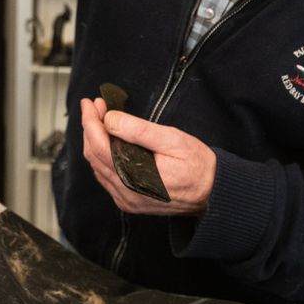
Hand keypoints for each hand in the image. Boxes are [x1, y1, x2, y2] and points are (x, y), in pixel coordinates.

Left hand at [80, 97, 216, 215]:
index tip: (90, 103)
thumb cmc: (198, 166)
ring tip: (102, 118)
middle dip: (91, 127)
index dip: (90, 121)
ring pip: (97, 167)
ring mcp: (126, 199)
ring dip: (95, 140)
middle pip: (94, 156)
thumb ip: (139, 130)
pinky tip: (108, 141)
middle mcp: (126, 192)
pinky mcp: (130, 201)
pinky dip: (102, 156)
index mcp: (134, 176)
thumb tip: (110, 119)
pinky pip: (106, 177)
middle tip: (97, 106)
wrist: (213, 193)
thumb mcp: (172, 140)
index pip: (99, 145)